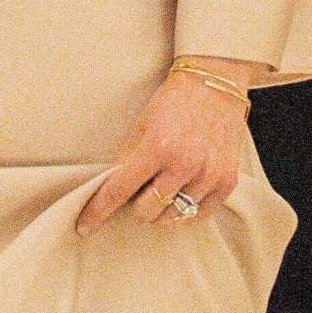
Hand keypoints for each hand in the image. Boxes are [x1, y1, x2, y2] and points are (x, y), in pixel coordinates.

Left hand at [76, 63, 252, 236]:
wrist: (213, 85)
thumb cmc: (173, 102)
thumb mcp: (141, 124)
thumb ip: (127, 158)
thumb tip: (110, 190)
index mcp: (157, 147)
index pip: (120, 190)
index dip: (98, 211)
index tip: (85, 227)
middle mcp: (184, 165)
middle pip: (147, 212)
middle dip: (137, 204)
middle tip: (142, 186)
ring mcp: (208, 175)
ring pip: (172, 218)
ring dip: (161, 209)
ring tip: (163, 186)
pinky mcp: (226, 182)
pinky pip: (199, 216)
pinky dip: (186, 211)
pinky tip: (181, 193)